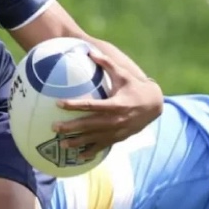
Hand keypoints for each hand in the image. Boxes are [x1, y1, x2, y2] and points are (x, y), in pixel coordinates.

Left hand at [54, 41, 162, 156]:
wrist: (154, 105)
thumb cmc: (135, 87)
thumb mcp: (123, 74)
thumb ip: (106, 63)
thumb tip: (89, 51)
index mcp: (116, 104)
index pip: (91, 106)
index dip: (74, 105)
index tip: (59, 103)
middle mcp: (116, 120)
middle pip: (89, 125)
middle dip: (71, 127)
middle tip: (54, 128)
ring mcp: (118, 131)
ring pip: (94, 139)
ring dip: (78, 142)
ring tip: (62, 144)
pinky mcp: (119, 138)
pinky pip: (103, 146)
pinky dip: (91, 152)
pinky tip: (79, 157)